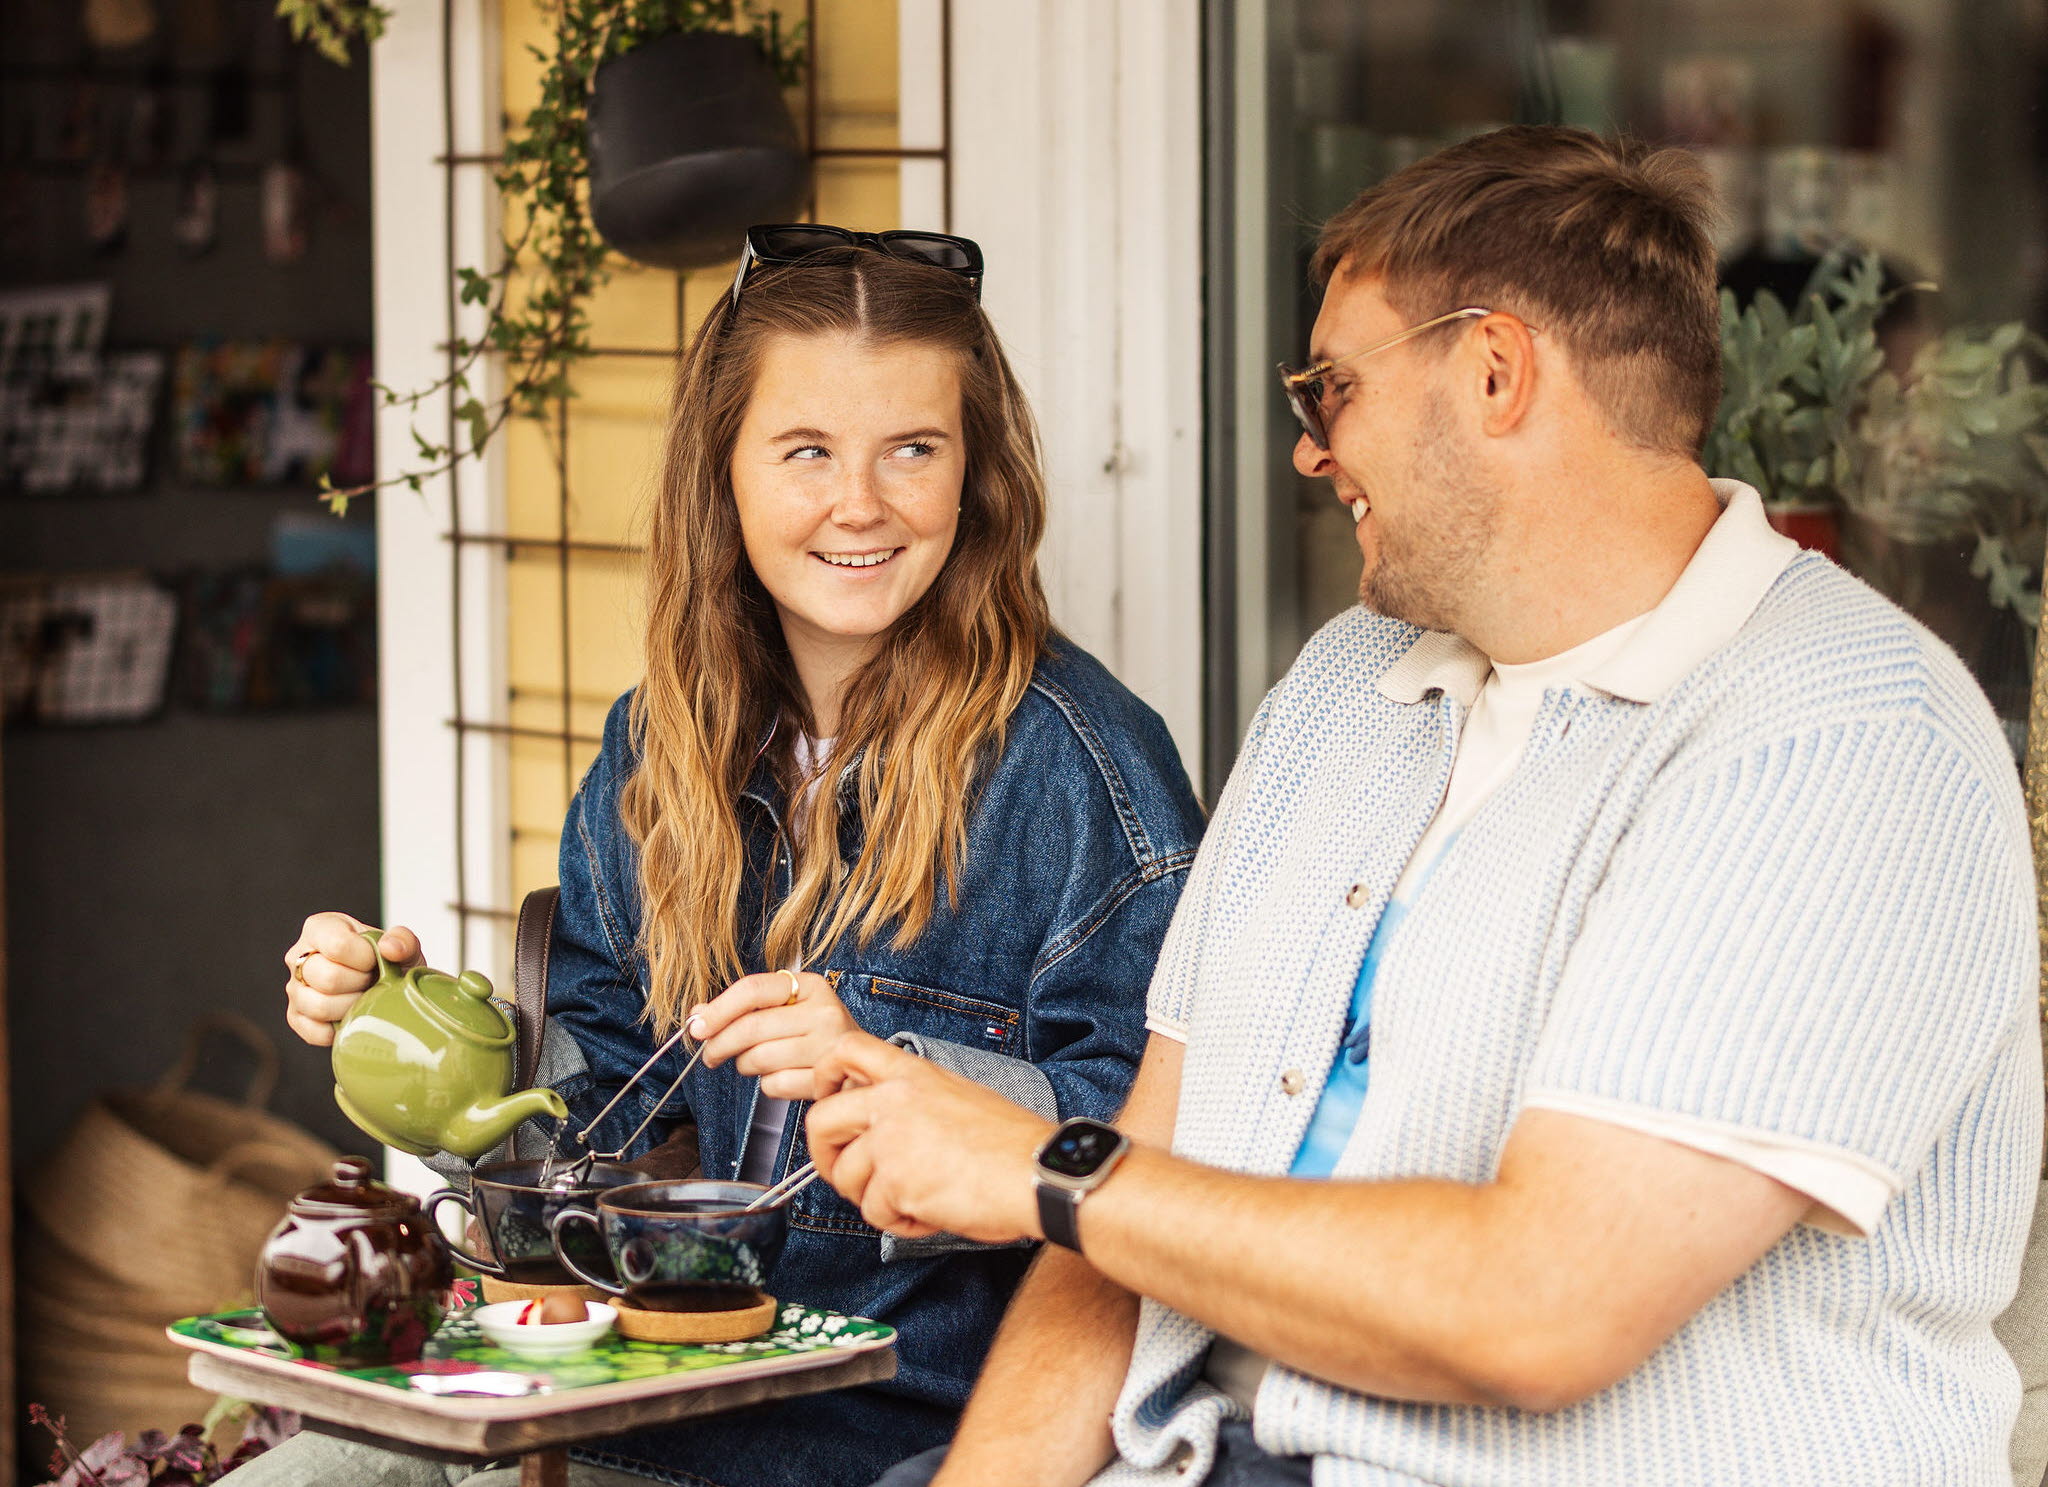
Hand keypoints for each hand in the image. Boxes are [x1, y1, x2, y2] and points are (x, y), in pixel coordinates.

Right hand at [283, 911, 422, 1047]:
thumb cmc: (389, 961)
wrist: (387, 986)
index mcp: (320, 928)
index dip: (365, 958)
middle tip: (372, 981)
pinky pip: (315, 1032)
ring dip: (352, 1007)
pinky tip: (354, 1015)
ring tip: (364, 997)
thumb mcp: (403, 946)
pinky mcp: (296, 1018)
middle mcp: (298, 956)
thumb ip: (403, 940)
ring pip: (319, 1006)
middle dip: (361, 984)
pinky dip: (341, 1028)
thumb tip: (390, 948)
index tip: (376, 961)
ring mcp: (294, 989)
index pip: (338, 945)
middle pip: (328, 978)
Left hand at [689, 970, 858, 1100]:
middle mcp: (825, 1012)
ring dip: (745, 1066)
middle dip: (719, 1045)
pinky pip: (775, 1085)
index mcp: (811, 986)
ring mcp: (829, 1047)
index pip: (753, 989)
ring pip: (759, 1059)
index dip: (718, 1009)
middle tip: (710, 1055)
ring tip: (755, 1063)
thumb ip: (743, 1009)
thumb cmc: (817, 1035)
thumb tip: (697, 1015)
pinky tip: (781, 1077)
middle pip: (750, 1028)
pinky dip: (769, 1085)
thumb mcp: (787, 1010)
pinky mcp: (827, 1080)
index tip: (697, 1026)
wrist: (864, 1066)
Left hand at [806, 1031, 1052, 1242]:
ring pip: (846, 1177)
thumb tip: (878, 1127)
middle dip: (826, 1157)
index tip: (826, 1098)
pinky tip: (930, 1215)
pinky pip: (875, 1212)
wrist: (1039, 1173)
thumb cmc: (1010, 1144)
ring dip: (874, 1200)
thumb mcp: (957, 1097)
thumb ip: (912, 1102)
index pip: (845, 1048)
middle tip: (849, 1176)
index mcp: (912, 1074)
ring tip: (913, 1202)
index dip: (823, 1074)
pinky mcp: (897, 1182)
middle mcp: (895, 1101)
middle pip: (821, 1121)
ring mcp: (892, 1140)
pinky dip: (900, 1223)